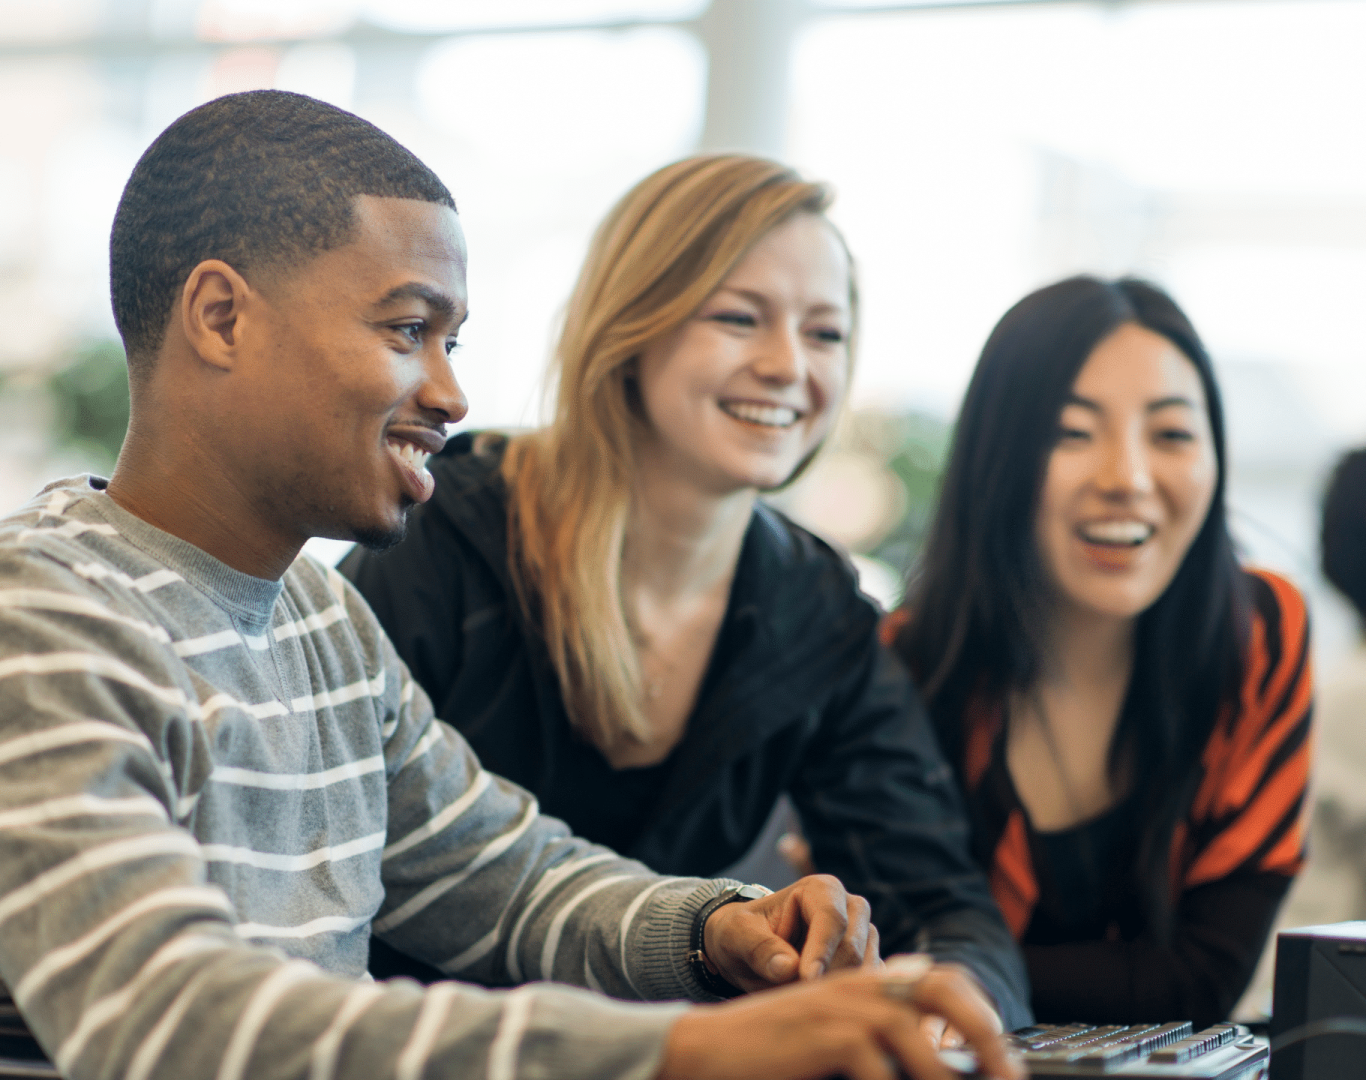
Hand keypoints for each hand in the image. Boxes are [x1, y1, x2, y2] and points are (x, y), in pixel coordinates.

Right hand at [658, 966, 1022, 1079]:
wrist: (708, 1051)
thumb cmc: (776, 1052)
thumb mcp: (835, 1036)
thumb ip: (880, 1038)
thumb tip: (939, 1059)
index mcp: (867, 979)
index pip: (942, 979)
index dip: (980, 1013)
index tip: (1004, 1055)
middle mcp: (860, 983)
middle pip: (942, 992)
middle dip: (984, 1036)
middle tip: (1008, 1078)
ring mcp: (842, 1007)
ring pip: (918, 1041)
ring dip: (944, 1078)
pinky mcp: (827, 1037)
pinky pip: (879, 1070)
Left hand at [702, 874, 879, 990]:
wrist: (748, 950)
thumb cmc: (742, 934)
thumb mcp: (737, 935)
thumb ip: (759, 948)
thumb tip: (787, 968)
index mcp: (821, 889)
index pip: (832, 919)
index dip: (821, 951)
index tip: (806, 979)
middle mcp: (850, 908)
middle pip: (852, 948)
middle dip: (824, 976)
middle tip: (794, 995)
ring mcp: (863, 937)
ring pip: (862, 971)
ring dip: (832, 990)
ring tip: (797, 996)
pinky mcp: (867, 964)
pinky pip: (867, 988)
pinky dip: (845, 1001)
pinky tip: (816, 1004)